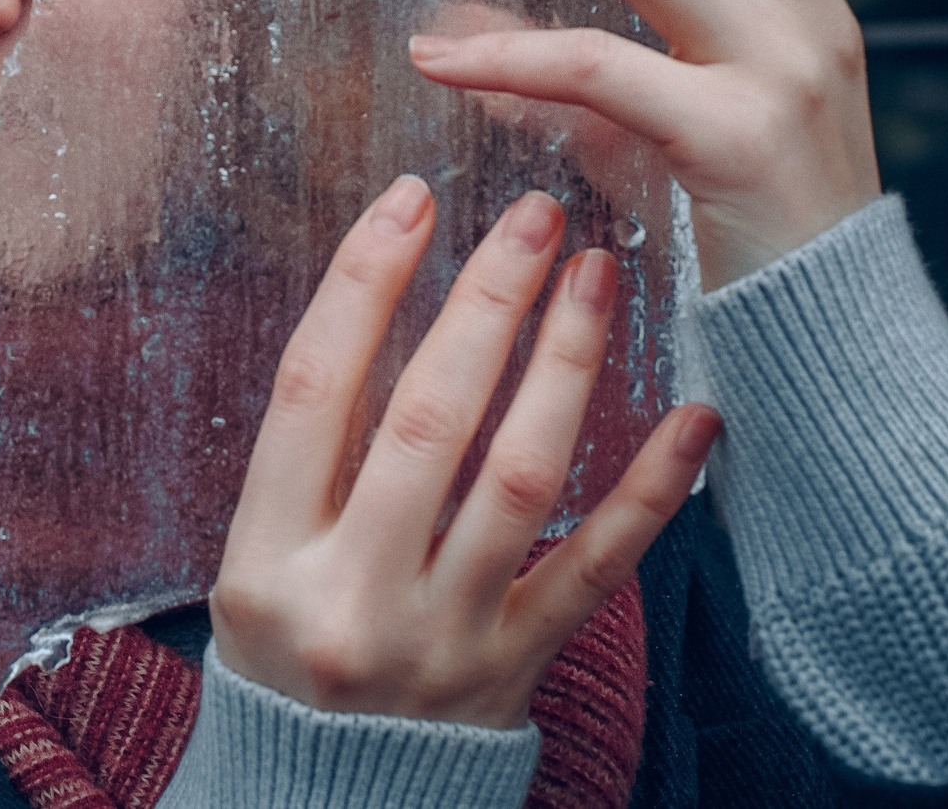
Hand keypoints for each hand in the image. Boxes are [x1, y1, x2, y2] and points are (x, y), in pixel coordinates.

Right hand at [211, 176, 721, 724]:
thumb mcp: (254, 560)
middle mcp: (352, 600)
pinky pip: (598, 569)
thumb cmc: (289, 648)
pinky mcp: (519, 673)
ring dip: (566, 365)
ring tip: (596, 276)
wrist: (328, 804)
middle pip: (427, 422)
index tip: (412, 198)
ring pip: (519, 479)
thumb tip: (383, 297)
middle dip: (485, 303)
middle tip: (535, 216)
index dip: (362, 284)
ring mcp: (443, 641)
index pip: (312, 390)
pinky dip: (652, 490)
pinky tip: (693, 415)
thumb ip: (310, 456)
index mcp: (264, 560)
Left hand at [396, 0, 882, 290]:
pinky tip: (435, 54)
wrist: (833, 362)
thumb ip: (572, 71)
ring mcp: (779, 70)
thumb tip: (451, 22)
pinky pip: (600, 73)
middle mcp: (802, 9)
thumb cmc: (738, 237)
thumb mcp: (656, 131)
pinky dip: (508, 59)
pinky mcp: (735, 143)